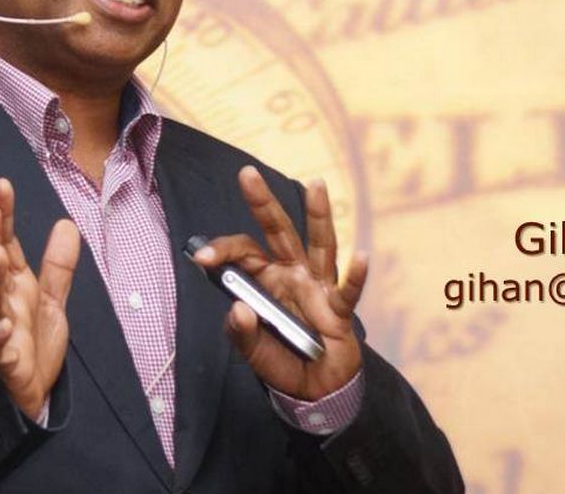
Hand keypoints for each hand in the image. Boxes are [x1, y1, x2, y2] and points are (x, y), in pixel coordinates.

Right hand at [0, 178, 79, 419]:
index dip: (3, 216)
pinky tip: (1, 327)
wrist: (36, 389)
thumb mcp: (54, 297)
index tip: (2, 185)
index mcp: (14, 284)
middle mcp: (2, 302)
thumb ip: (59, 264)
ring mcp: (0, 330)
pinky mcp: (5, 361)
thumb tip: (67, 223)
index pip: (5, 243)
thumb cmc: (35, 340)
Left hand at [193, 165, 367, 400]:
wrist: (314, 390)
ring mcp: (318, 288)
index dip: (223, 251)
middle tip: (246, 173)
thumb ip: (241, 333)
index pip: (244, 253)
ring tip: (317, 185)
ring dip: (318, 215)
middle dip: (263, 203)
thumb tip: (239, 308)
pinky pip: (347, 291)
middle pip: (279, 232)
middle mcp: (293, 274)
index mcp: (267, 279)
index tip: (202, 258)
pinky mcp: (339, 310)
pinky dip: (355, 276)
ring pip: (318, 245)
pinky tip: (362, 257)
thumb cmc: (282, 362)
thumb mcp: (252, 352)